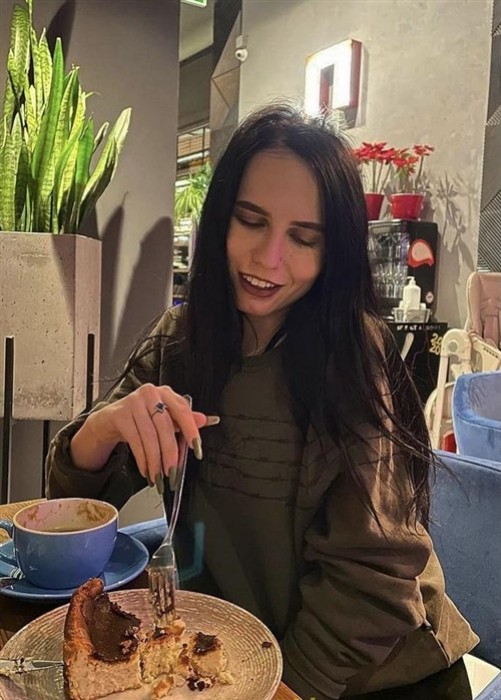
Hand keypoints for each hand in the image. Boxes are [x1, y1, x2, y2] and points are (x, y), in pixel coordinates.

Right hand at [70, 384, 216, 484]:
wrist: (111, 419)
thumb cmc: (142, 417)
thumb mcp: (165, 417)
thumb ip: (185, 419)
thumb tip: (207, 420)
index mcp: (166, 393)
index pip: (182, 410)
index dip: (191, 430)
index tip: (197, 449)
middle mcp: (150, 394)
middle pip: (164, 426)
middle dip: (170, 452)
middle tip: (173, 472)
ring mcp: (133, 403)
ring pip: (149, 436)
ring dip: (155, 460)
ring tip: (159, 476)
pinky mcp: (120, 415)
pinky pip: (134, 441)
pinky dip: (142, 460)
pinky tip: (146, 471)